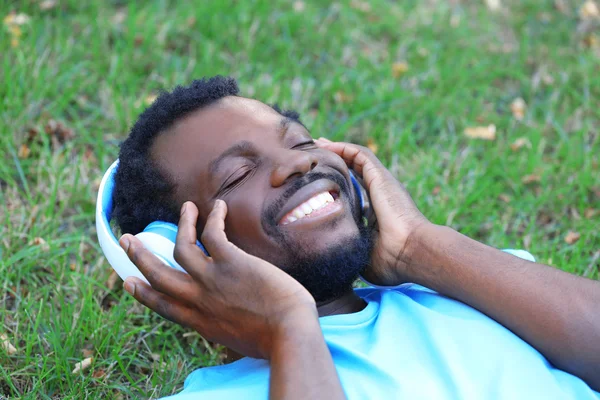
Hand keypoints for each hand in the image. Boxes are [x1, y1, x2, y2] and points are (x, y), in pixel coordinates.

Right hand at [119, 200, 316, 359]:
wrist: (289, 335)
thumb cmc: (273, 340)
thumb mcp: (237, 340)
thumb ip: (225, 326)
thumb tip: (230, 320)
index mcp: (200, 322)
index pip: (164, 306)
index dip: (143, 293)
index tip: (129, 281)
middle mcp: (199, 300)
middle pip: (159, 275)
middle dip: (139, 256)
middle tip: (127, 239)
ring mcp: (212, 280)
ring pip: (181, 247)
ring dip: (182, 224)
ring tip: (186, 207)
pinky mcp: (231, 263)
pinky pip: (213, 234)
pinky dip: (213, 218)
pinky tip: (218, 207)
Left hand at [315, 138, 429, 284]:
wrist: (409, 253)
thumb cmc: (389, 262)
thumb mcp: (361, 254)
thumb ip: (347, 248)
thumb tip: (328, 252)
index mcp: (375, 214)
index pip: (354, 195)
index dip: (337, 187)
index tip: (318, 184)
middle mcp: (379, 196)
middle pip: (354, 172)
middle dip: (334, 163)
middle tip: (314, 156)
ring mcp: (381, 184)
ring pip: (356, 159)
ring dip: (336, 150)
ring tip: (316, 144)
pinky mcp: (381, 177)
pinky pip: (360, 155)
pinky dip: (343, 148)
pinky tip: (325, 145)